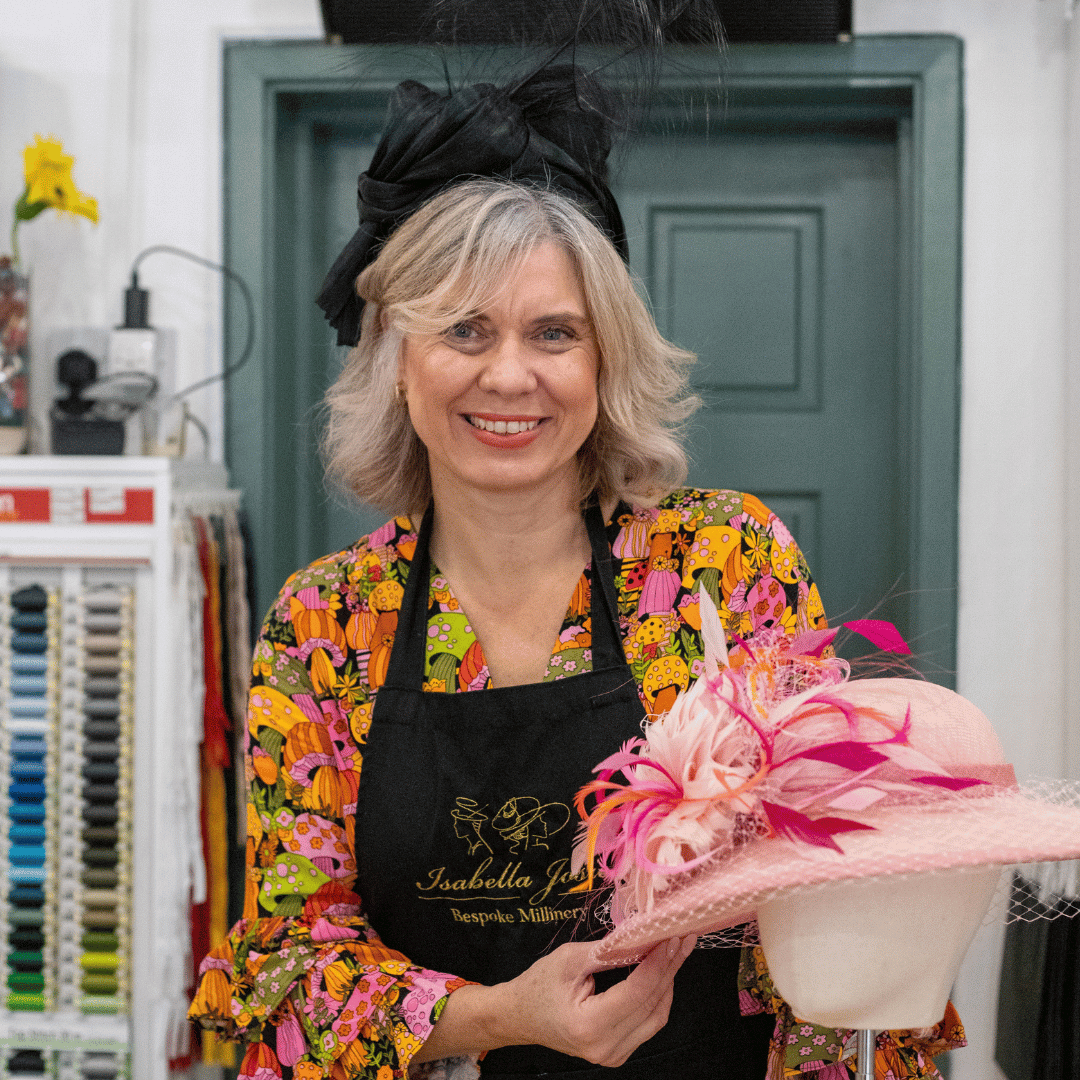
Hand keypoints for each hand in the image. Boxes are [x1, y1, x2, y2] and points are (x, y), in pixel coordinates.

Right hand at [502, 934, 696, 1065]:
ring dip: (668, 982)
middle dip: (669, 968)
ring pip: (656, 1017)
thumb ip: (609, 951)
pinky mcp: (618, 1052)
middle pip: (651, 1005)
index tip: (672, 937)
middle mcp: (605, 1047)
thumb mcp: (569, 959)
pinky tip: (661, 971)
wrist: (520, 1016)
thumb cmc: (538, 985)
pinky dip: (657, 996)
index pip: (637, 993)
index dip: (658, 963)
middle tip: (681, 938)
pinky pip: (648, 1024)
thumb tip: (644, 937)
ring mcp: (613, 1055)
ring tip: (676, 950)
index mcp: (589, 1026)